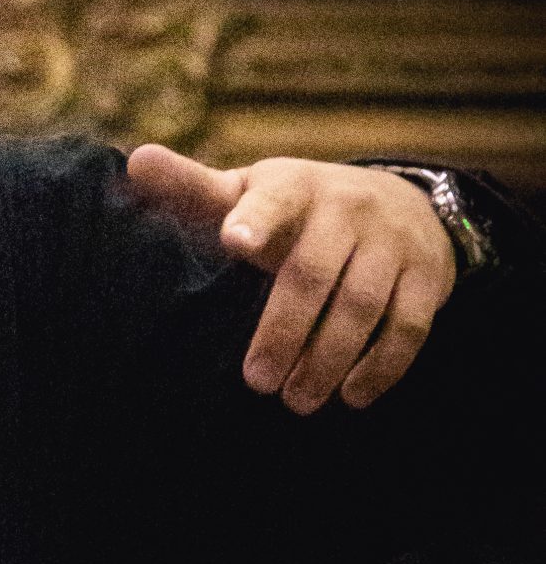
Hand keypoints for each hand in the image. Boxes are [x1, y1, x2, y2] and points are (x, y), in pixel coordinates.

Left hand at [126, 145, 457, 411]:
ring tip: (298, 400)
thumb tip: (136, 163)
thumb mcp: (250, 192)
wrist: (398, 202)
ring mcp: (390, 242)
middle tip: (257, 382)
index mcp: (292, 188)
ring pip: (362, 304)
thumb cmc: (296, 209)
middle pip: (312, 273)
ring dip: (329, 358)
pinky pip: (409, 325)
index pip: (271, 200)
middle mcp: (345, 209)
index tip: (233, 241)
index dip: (253, 220)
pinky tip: (352, 396)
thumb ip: (195, 189)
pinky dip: (382, 365)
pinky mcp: (427, 276)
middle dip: (283, 331)